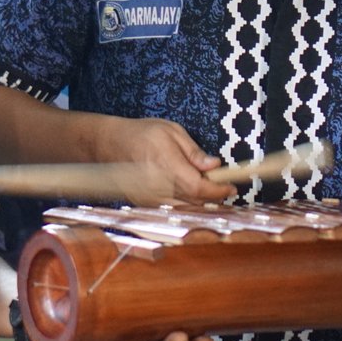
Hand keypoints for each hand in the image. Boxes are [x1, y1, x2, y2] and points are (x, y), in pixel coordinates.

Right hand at [98, 118, 229, 205]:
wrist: (110, 144)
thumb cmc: (142, 134)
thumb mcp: (172, 131)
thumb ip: (194, 152)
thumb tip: (214, 165)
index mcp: (168, 166)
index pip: (200, 189)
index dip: (219, 191)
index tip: (232, 187)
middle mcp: (159, 187)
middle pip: (195, 202)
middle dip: (214, 197)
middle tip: (223, 186)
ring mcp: (151, 199)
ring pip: (185, 209)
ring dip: (200, 202)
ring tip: (208, 189)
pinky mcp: (146, 204)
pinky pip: (172, 209)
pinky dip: (185, 204)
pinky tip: (189, 192)